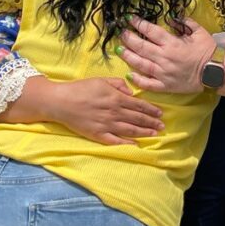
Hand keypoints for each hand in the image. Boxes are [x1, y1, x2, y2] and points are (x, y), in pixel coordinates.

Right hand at [47, 76, 165, 145]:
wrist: (61, 102)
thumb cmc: (81, 88)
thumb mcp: (102, 80)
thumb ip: (119, 84)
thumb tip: (131, 92)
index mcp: (116, 98)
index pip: (139, 105)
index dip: (151, 110)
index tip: (160, 113)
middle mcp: (114, 112)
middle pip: (137, 118)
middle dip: (152, 122)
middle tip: (163, 126)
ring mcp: (107, 125)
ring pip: (130, 130)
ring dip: (144, 132)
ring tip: (155, 134)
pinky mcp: (98, 135)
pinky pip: (116, 141)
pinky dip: (127, 143)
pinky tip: (136, 145)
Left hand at [117, 16, 215, 93]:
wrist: (215, 71)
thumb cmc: (207, 50)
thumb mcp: (198, 31)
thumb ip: (184, 22)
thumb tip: (171, 16)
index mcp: (171, 43)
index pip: (150, 31)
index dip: (138, 24)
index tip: (129, 18)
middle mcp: (164, 58)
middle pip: (141, 46)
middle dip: (128, 38)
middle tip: (120, 33)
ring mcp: (163, 73)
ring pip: (140, 64)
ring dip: (128, 56)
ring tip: (119, 49)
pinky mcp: (165, 86)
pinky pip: (148, 84)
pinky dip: (137, 80)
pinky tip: (129, 74)